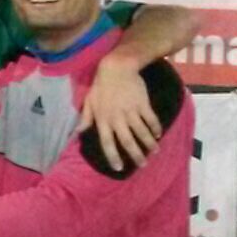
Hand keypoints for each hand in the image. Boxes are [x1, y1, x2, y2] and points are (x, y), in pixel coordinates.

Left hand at [78, 55, 160, 171]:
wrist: (117, 68)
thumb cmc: (101, 85)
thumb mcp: (89, 101)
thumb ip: (85, 117)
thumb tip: (78, 132)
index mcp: (102, 119)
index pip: (106, 143)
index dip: (113, 157)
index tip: (119, 168)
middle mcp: (116, 118)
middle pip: (127, 142)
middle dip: (135, 155)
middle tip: (143, 165)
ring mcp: (131, 111)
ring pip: (141, 133)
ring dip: (149, 144)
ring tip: (154, 152)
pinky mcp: (143, 104)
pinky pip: (151, 120)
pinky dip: (156, 129)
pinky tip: (158, 134)